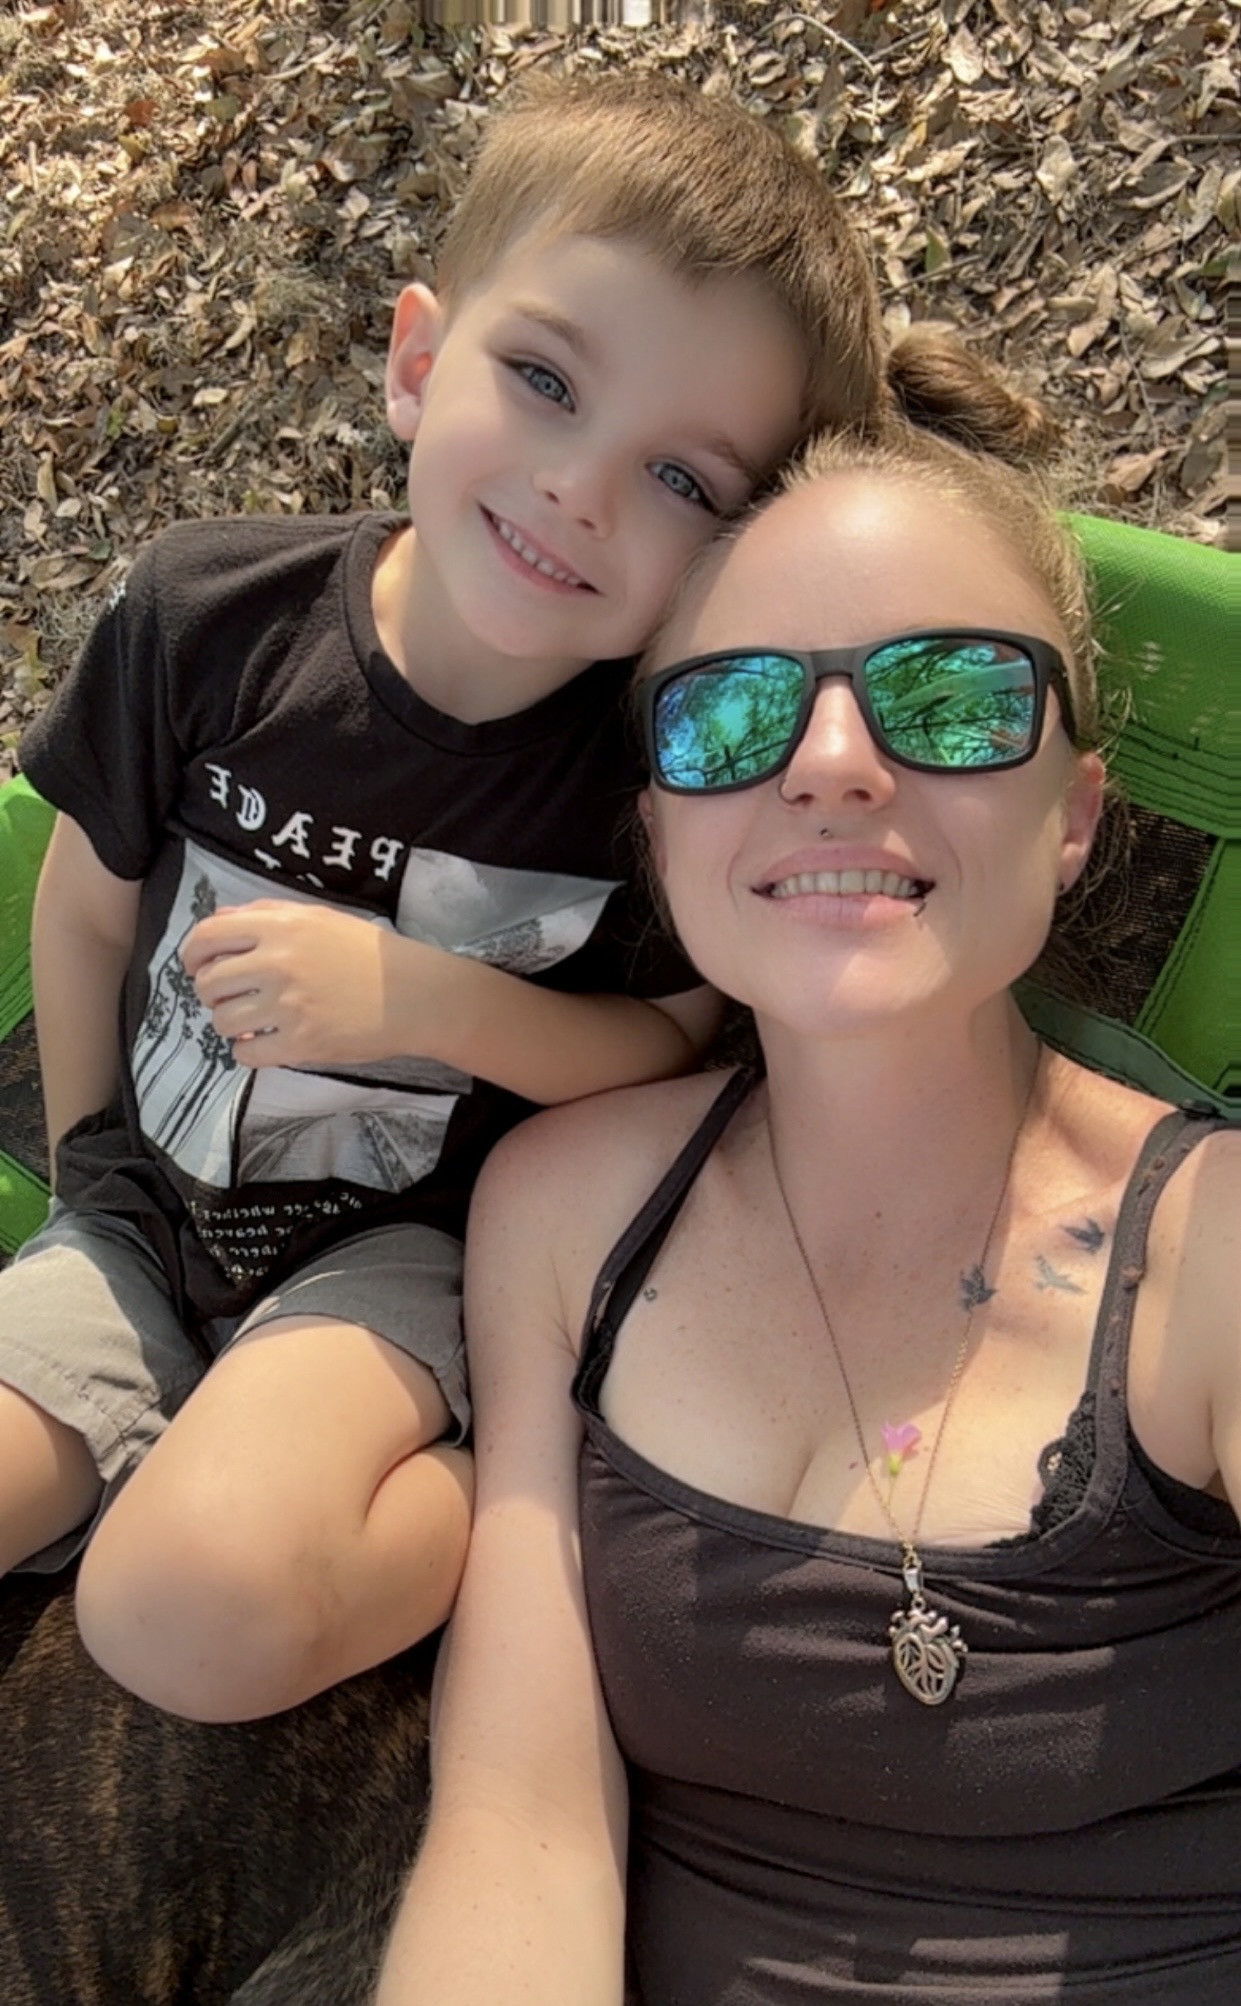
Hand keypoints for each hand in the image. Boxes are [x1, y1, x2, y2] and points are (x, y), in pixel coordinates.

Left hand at [181, 900, 437, 1070]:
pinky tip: (261, 1044)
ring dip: (229, 1024)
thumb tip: (220, 921)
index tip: (195, 966)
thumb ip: (266, 914)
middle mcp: (277, 964)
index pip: (207, 937)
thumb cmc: (368, 953)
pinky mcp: (300, 1043)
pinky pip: (246, 1054)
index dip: (191, 954)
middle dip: (211, 993)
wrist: (414, 994)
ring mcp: (287, 1006)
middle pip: (209, 983)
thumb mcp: (317, 917)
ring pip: (223, 1021)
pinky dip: (246, 1052)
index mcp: (279, 927)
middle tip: (231, 997)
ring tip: (251, 1021)